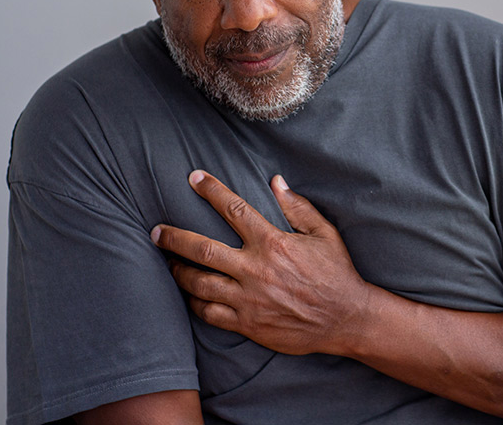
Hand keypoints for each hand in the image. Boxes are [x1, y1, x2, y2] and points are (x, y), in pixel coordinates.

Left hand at [151, 170, 371, 355]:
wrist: (346, 319)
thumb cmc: (337, 273)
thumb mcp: (324, 233)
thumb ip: (298, 207)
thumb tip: (276, 182)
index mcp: (272, 243)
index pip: (234, 208)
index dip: (211, 190)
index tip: (193, 178)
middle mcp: (255, 270)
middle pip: (202, 249)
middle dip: (174, 239)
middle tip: (156, 232)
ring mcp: (248, 299)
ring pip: (199, 283)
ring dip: (178, 271)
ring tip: (167, 263)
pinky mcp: (248, 324)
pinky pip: (210, 313)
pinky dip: (194, 302)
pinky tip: (188, 294)